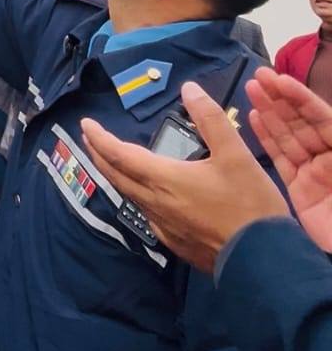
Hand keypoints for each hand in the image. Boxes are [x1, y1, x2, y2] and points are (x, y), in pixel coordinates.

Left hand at [81, 80, 286, 273]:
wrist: (264, 261)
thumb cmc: (249, 205)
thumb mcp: (235, 154)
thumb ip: (210, 119)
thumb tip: (189, 89)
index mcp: (165, 180)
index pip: (121, 155)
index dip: (100, 138)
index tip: (85, 124)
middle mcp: (156, 204)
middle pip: (117, 176)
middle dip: (99, 155)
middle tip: (89, 139)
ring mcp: (164, 227)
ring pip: (130, 196)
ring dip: (116, 175)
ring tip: (111, 161)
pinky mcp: (176, 243)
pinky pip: (146, 213)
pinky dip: (135, 195)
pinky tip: (145, 194)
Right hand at [247, 68, 331, 251]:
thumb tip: (328, 116)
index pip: (321, 115)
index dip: (300, 97)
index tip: (278, 79)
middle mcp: (329, 157)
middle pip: (303, 123)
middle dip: (281, 99)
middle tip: (257, 77)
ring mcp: (314, 174)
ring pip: (289, 138)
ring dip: (270, 113)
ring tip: (251, 89)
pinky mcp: (299, 192)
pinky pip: (282, 160)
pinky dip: (267, 139)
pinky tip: (254, 118)